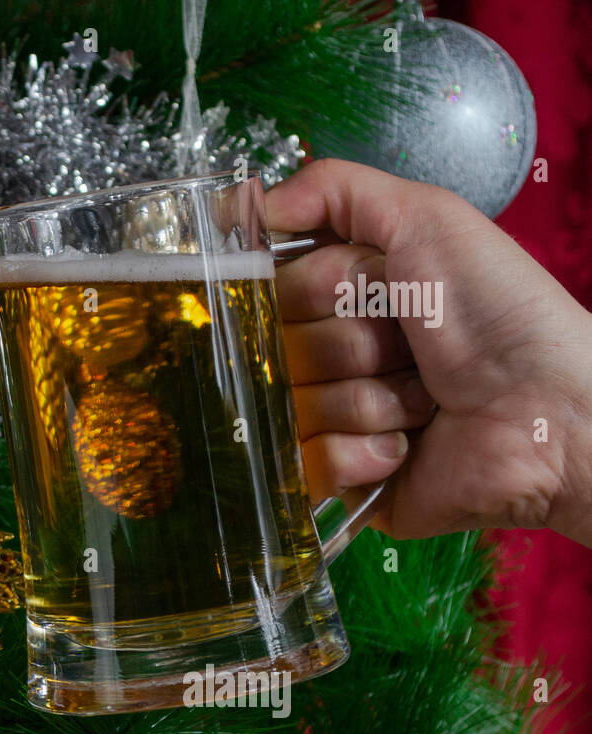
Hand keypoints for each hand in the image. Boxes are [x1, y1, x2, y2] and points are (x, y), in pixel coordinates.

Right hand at [268, 159, 591, 545]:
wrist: (550, 410)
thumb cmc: (501, 313)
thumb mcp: (427, 218)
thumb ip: (333, 190)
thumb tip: (249, 205)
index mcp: (345, 296)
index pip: (272, 290)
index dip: (316, 288)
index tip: (363, 286)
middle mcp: (334, 356)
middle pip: (278, 350)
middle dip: (348, 345)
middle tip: (408, 345)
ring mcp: (334, 419)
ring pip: (292, 407)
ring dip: (365, 400)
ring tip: (422, 399)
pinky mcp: (343, 478)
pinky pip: (307, 462)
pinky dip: (360, 452)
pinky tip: (408, 445)